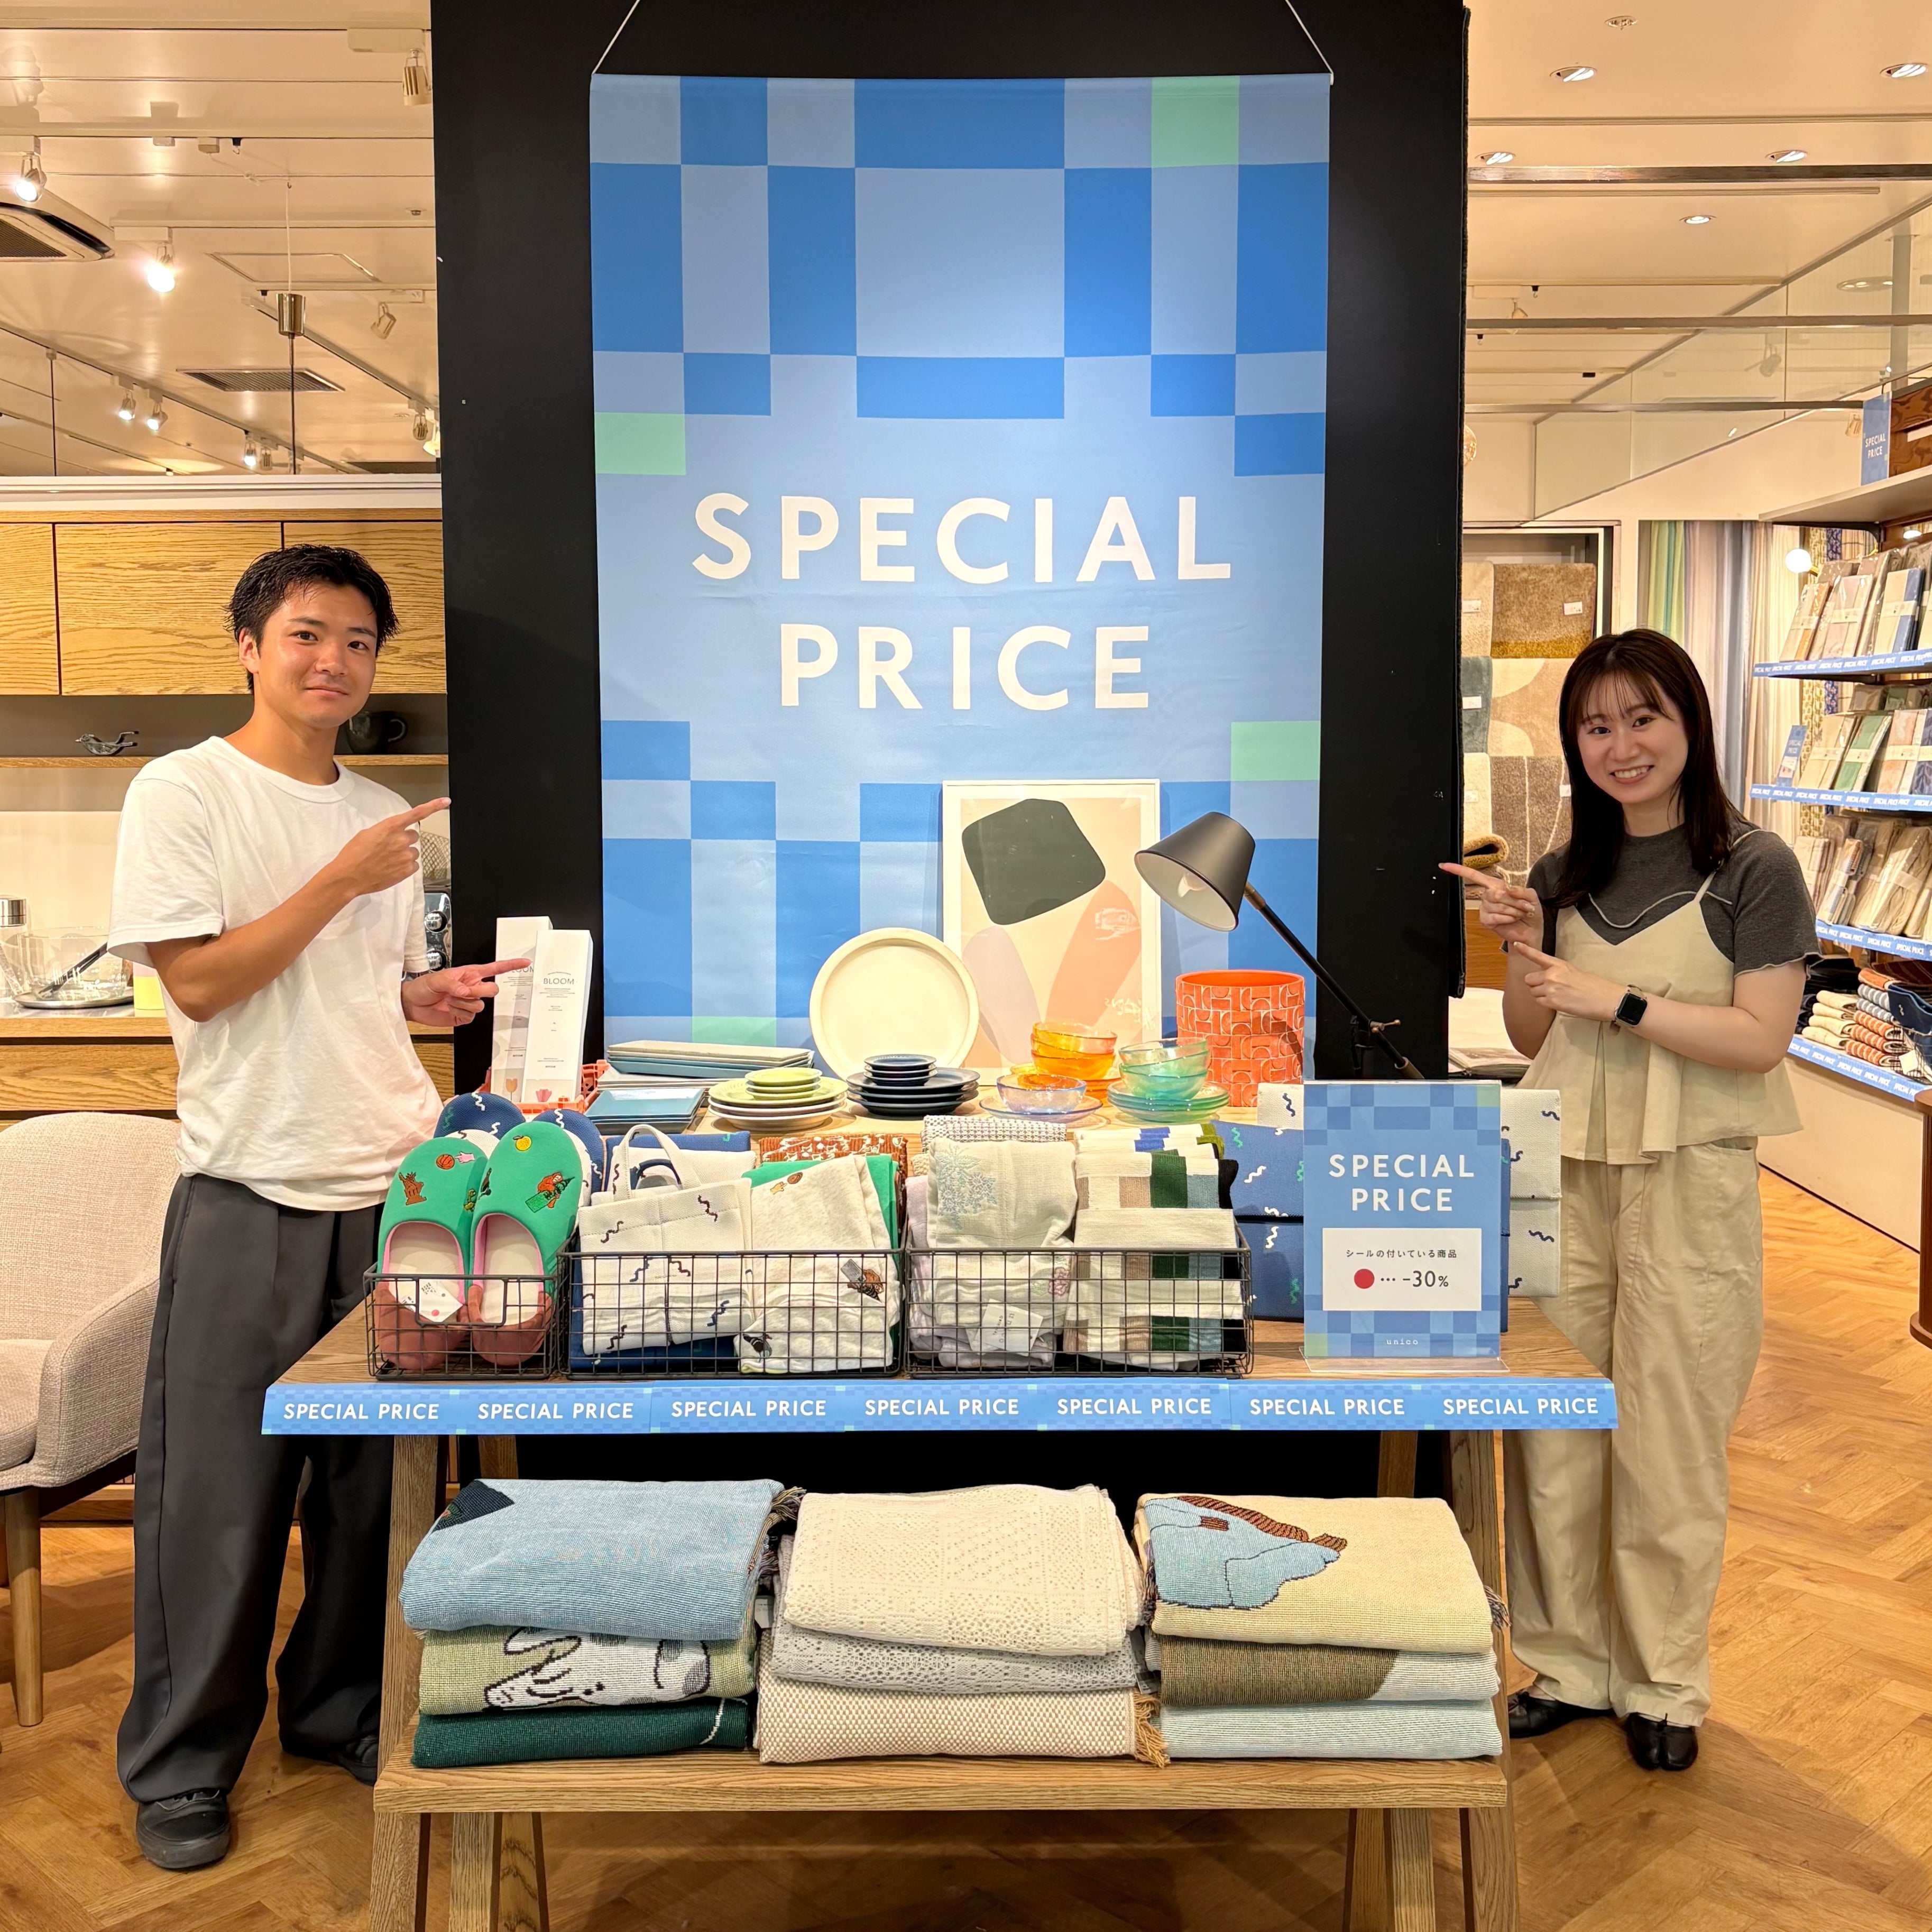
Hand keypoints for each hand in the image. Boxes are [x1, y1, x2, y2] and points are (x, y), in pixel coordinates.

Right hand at [325, 798, 449, 899]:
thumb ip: (386, 830)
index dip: (433, 806)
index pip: (417, 813)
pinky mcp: (408, 870)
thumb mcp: (367, 834)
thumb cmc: (354, 855)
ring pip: (414, 851)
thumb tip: (394, 833)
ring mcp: (406, 855)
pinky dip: (405, 867)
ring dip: (404, 854)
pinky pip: (414, 865)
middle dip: (404, 840)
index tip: (445, 801)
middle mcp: (401, 839)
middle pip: (413, 836)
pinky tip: (391, 868)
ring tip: (387, 860)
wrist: (349, 876)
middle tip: (389, 848)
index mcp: (390, 826)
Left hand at [401, 958, 529, 1027]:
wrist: (413, 1004)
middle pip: (491, 990)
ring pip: (481, 1005)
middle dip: (478, 991)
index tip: (525, 963)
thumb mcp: (436, 979)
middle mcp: (472, 987)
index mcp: (469, 974)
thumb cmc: (423, 987)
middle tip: (462, 991)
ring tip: (450, 999)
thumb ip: (453, 984)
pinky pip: (471, 1016)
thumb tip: (465, 991)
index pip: (495, 968)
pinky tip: (450, 1008)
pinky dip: (459, 1013)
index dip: (511, 965)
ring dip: (463, 1003)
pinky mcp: (464, 1016)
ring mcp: (469, 1002)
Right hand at [1439, 861, 1542, 949]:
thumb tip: (1506, 888)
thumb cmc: (1530, 912)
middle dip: (1513, 901)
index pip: (1474, 875)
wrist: (1530, 931)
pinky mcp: (1485, 920)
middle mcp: (1488, 895)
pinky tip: (1511, 920)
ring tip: (1519, 914)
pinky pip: (1493, 917)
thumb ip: (1521, 890)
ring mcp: (1485, 908)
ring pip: (1495, 905)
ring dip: (1512, 911)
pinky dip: (1506, 919)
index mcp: (1496, 885)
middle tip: (1524, 907)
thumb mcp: (1531, 897)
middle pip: (1493, 893)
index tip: (1444, 866)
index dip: (1459, 870)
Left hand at [1512, 944, 1623, 1022]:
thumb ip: (1557, 972)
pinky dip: (1546, 1004)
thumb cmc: (1594, 986)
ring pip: (1533, 992)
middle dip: (1536, 984)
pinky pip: (1539, 1002)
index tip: (1517, 944)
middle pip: (1529, 979)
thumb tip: (1546, 978)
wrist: (1606, 998)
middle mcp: (1552, 974)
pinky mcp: (1552, 1002)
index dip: (1526, 950)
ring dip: (1541, 995)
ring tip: (1558, 995)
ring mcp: (1550, 988)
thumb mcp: (1574, 971)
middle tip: (1550, 988)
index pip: (1538, 956)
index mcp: (1559, 964)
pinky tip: (1560, 1002)